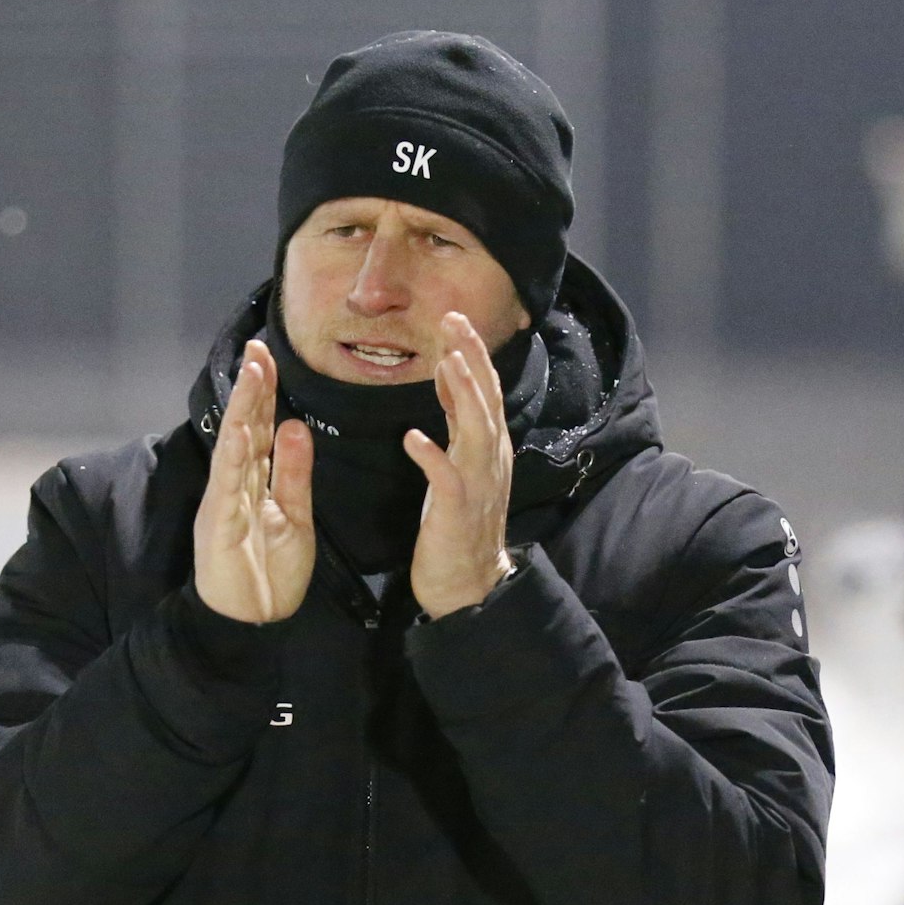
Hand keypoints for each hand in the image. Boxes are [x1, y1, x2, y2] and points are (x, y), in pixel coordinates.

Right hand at [193, 339, 315, 622]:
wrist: (254, 622)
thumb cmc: (271, 573)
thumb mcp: (294, 515)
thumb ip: (294, 472)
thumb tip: (295, 424)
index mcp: (254, 482)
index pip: (261, 428)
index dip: (266, 393)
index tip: (270, 357)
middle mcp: (234, 484)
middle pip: (245, 427)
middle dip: (252, 387)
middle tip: (259, 348)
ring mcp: (224, 501)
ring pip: (234, 446)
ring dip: (243, 409)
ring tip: (252, 373)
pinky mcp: (218, 524)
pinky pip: (227, 485)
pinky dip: (234, 457)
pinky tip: (241, 430)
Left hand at [404, 312, 515, 619]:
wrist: (470, 584)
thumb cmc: (459, 523)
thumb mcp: (460, 461)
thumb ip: (457, 420)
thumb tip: (448, 374)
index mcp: (489, 448)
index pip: (484, 391)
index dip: (472, 355)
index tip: (454, 320)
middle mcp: (490, 460)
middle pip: (484, 400)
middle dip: (471, 359)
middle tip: (455, 321)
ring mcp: (477, 485)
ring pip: (476, 432)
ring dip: (462, 396)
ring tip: (448, 363)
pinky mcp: (457, 511)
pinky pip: (446, 480)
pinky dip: (432, 457)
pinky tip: (413, 438)